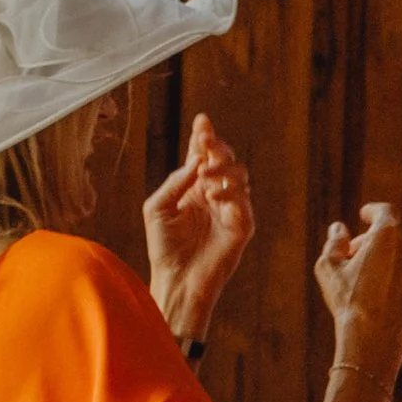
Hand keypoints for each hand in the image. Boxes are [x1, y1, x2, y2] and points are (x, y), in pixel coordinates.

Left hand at [144, 111, 254, 339]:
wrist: (176, 281)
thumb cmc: (164, 247)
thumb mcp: (158, 207)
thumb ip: (175, 181)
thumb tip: (196, 159)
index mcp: (194, 187)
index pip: (203, 156)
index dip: (204, 137)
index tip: (202, 120)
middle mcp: (215, 194)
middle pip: (225, 159)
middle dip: (216, 146)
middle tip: (205, 142)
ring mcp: (231, 210)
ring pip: (239, 175)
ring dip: (223, 168)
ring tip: (204, 175)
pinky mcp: (241, 227)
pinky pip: (243, 202)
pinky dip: (229, 194)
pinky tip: (211, 194)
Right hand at [324, 202, 401, 375]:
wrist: (374, 336)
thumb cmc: (349, 299)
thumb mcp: (329, 266)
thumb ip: (335, 241)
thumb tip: (339, 228)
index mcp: (387, 234)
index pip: (384, 211)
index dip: (373, 211)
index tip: (365, 215)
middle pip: (391, 236)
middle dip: (373, 243)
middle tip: (354, 259)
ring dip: (389, 260)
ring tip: (368, 280)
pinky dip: (401, 278)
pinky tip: (383, 294)